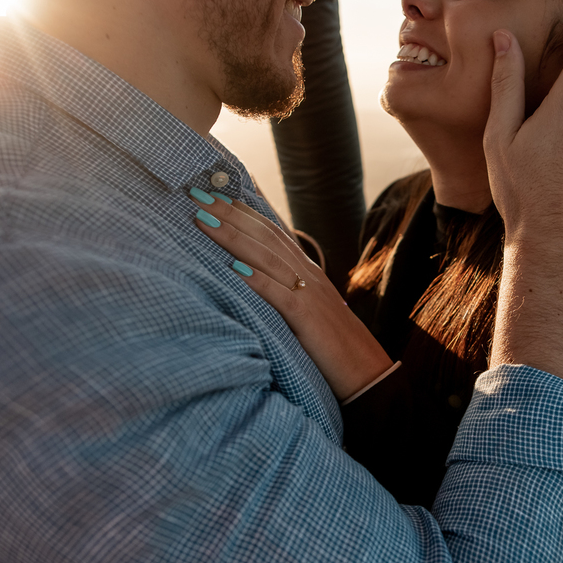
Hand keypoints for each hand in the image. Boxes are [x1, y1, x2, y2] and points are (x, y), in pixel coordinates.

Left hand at [189, 194, 393, 402]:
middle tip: (197, 193)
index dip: (243, 210)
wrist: (366, 370)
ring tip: (203, 220)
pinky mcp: (308, 318)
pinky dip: (258, 281)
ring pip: (267, 257)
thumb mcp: (305, 310)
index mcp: (306, 271)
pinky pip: (281, 295)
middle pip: (265, 234)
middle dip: (229, 212)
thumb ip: (282, 291)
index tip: (213, 191)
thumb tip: (248, 279)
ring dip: (233, 236)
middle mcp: (307, 274)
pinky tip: (234, 270)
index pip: (271, 231)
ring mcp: (309, 293)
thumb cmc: (330, 345)